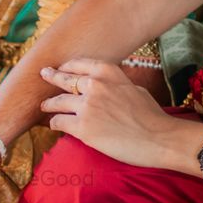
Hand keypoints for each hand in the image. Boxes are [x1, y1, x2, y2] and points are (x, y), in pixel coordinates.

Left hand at [40, 59, 177, 168]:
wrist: (159, 138)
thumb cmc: (152, 116)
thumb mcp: (134, 88)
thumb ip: (116, 84)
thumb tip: (108, 88)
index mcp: (108, 72)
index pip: (78, 64)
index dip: (67, 66)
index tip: (60, 68)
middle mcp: (94, 85)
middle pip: (64, 80)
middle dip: (52, 77)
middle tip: (43, 75)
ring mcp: (86, 106)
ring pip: (57, 102)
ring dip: (49, 104)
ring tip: (44, 106)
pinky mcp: (82, 127)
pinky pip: (59, 122)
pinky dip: (54, 123)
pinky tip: (54, 124)